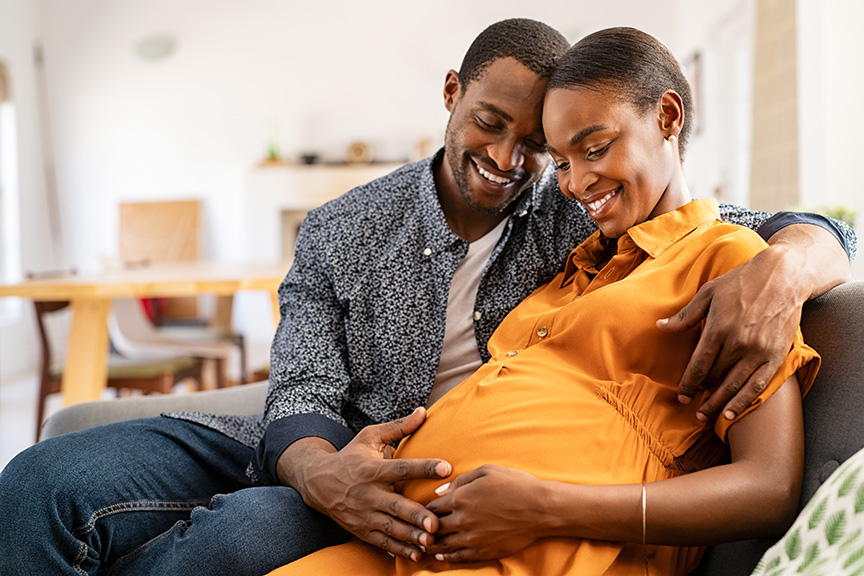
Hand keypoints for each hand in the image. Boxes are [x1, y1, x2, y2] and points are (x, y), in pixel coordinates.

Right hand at [284, 408, 451, 561]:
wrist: (318, 484)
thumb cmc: (351, 456)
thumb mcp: (370, 437)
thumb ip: (398, 427)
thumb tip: (423, 411)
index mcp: (374, 469)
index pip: (403, 468)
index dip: (425, 468)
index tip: (446, 468)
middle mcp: (370, 494)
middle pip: (397, 505)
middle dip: (416, 515)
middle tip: (436, 522)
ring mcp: (365, 514)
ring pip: (391, 528)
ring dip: (411, 536)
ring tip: (431, 540)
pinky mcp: (363, 530)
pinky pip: (383, 542)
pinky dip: (400, 550)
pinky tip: (417, 554)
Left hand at [425, 464, 544, 562]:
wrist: (541, 508)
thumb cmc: (516, 484)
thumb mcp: (487, 471)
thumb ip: (460, 480)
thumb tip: (440, 491)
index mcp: (461, 497)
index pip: (432, 506)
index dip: (425, 509)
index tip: (422, 512)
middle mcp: (462, 519)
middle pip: (433, 527)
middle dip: (424, 529)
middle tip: (417, 531)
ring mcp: (472, 537)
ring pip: (442, 545)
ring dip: (431, 546)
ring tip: (423, 546)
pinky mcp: (483, 551)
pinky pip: (458, 557)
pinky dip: (446, 558)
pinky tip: (441, 557)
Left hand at [656, 247, 805, 420]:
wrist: (782, 276)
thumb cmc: (740, 282)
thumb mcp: (708, 293)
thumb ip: (685, 316)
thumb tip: (660, 327)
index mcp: (719, 328)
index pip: (699, 364)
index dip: (688, 383)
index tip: (680, 396)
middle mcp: (739, 343)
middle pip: (715, 377)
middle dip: (701, 394)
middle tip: (690, 407)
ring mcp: (759, 351)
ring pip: (735, 385)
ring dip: (719, 404)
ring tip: (706, 417)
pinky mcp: (776, 355)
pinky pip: (759, 385)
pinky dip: (744, 401)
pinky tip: (731, 412)